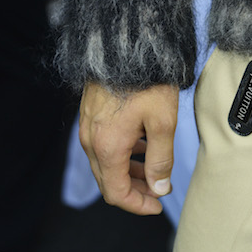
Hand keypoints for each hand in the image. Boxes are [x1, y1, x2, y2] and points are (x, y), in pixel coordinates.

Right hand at [79, 82, 178, 214]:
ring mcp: (88, 127)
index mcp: (107, 147)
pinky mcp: (91, 115)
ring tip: (154, 171)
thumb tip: (159, 188)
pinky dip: (122, 155)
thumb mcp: (163, 123)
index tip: (157, 206)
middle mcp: (91, 140)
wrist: (126, 44)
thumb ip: (160, 160)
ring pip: (105, 164)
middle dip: (134, 191)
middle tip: (158, 191)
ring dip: (129, 173)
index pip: (116, 193)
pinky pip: (103, 146)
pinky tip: (142, 147)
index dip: (137, 205)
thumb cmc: (147, 81)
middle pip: (108, 181)